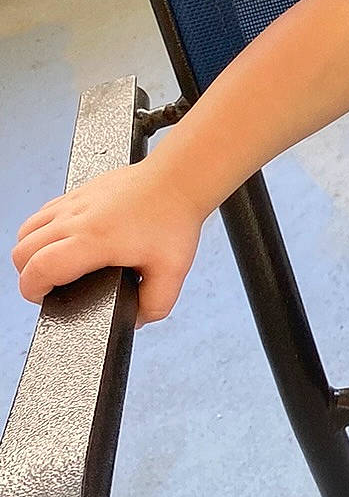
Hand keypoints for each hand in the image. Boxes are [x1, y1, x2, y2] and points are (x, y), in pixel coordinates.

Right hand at [13, 158, 208, 324]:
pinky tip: (64, 240)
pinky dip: (43, 230)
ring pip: (28, 228)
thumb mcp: (172, 272)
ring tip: (53, 265)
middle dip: (28, 275)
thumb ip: (154, 305)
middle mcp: (76, 218)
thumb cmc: (175, 217)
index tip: (45, 300)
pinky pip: (44, 212)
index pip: (38, 268)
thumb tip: (135, 319)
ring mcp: (75, 201)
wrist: (179, 178)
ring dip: (32, 251)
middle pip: (22, 250)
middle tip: (51, 286)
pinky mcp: (79, 190)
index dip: (32, 291)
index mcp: (92, 240)